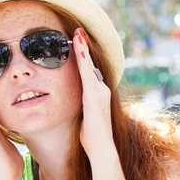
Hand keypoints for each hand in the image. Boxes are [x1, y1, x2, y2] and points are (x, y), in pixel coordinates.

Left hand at [73, 28, 114, 157]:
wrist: (102, 148)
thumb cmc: (91, 136)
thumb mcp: (85, 117)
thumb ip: (83, 107)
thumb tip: (79, 103)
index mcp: (97, 94)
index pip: (89, 71)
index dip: (84, 57)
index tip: (78, 43)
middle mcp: (101, 90)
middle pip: (91, 64)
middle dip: (84, 47)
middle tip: (77, 30)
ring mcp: (99, 92)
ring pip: (89, 66)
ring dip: (83, 49)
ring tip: (77, 34)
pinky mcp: (94, 96)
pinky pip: (87, 74)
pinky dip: (83, 61)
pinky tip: (78, 50)